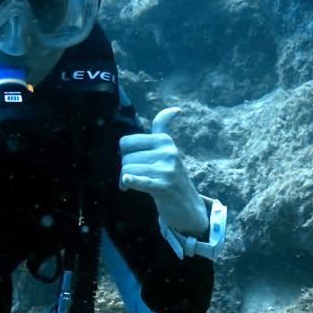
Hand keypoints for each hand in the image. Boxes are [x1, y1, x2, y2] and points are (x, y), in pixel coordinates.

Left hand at [118, 105, 207, 237]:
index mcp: (163, 140)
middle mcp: (167, 151)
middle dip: (125, 170)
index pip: (126, 142)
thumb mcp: (167, 148)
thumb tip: (176, 109)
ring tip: (135, 186)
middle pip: (126, 158)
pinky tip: (127, 181)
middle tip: (134, 179)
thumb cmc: (170, 174)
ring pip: (128, 171)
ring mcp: (167, 169)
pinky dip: (133, 181)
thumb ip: (163, 127)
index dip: (125, 155)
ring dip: (126, 182)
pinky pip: (141, 180)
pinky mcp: (164, 186)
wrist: (187, 204)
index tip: (133, 163)